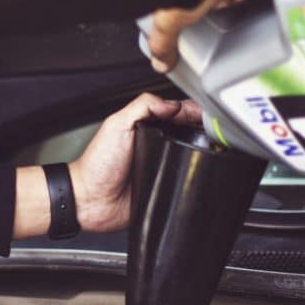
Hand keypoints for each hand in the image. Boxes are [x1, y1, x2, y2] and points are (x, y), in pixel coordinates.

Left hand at [69, 93, 200, 232]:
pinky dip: (192, 177)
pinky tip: (199, 172)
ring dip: (202, 153)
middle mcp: (156, 145)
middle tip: (213, 131)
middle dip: (203, 131)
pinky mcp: (165, 187)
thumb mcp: (116, 125)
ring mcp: (162, 166)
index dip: (193, 111)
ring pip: (191, 156)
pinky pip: (185, 181)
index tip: (206, 114)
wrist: (91, 200)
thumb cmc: (96, 165)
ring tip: (211, 149)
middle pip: (189, 133)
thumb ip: (142, 107)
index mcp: (145, 127)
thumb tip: (172, 104)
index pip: (176, 113)